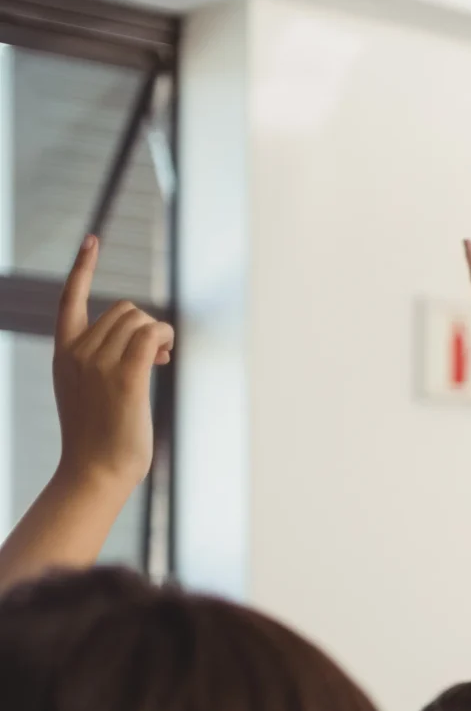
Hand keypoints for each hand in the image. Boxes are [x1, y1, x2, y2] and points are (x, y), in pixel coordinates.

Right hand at [51, 236, 170, 488]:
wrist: (96, 471)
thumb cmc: (101, 437)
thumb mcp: (93, 391)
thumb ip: (107, 361)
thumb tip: (149, 342)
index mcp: (64, 353)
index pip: (69, 299)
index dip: (83, 267)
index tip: (92, 239)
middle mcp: (77, 352)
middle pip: (123, 310)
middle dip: (146, 326)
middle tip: (159, 355)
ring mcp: (98, 364)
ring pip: (140, 320)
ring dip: (160, 334)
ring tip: (161, 361)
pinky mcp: (124, 378)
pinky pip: (150, 335)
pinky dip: (164, 337)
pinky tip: (165, 355)